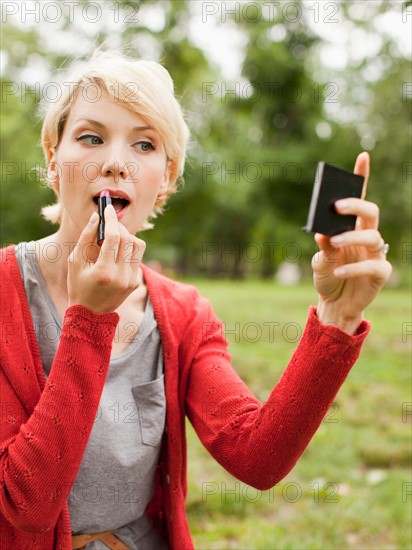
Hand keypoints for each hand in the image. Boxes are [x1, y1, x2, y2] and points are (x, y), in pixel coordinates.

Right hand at [67, 205, 145, 312]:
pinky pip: (137, 256)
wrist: (90, 314)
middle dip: (118, 226)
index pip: (114, 237)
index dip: (111, 219)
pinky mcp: (135, 281)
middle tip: (109, 222)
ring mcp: (131, 280)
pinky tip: (118, 249)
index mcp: (104, 271)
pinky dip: (129, 247)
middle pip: (127, 239)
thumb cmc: (78, 285)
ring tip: (114, 237)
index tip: (107, 208)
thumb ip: (86, 238)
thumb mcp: (76, 262)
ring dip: (127, 235)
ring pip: (137, 245)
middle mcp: (121, 276)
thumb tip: (97, 217)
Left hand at [312, 152, 391, 333]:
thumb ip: (323, 248)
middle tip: (335, 205)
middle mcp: (366, 236)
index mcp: (351, 227)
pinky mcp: (379, 273)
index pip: (358, 198)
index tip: (362, 155)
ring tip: (334, 242)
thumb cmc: (327, 277)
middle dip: (355, 204)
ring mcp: (375, 253)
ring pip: (373, 236)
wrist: (334, 305)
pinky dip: (353, 267)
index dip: (362, 177)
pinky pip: (371, 265)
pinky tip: (338, 271)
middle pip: (370, 212)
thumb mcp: (319, 262)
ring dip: (351, 236)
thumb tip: (322, 233)